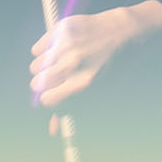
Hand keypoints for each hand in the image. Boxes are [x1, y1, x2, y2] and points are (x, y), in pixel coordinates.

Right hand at [30, 0, 161, 104]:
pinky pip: (37, 48)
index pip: (48, 100)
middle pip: (37, 84)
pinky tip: (57, 49)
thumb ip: (73, 108)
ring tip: (59, 62)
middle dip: (43, 83)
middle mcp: (73, 65)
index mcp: (84, 84)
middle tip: (55, 77)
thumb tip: (52, 131)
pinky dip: (43, 51)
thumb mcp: (98, 89)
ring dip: (43, 67)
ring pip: (34, 66)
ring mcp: (66, 45)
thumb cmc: (112, 65)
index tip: (53, 94)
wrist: (126, 32)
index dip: (49, 98)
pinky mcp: (62, 29)